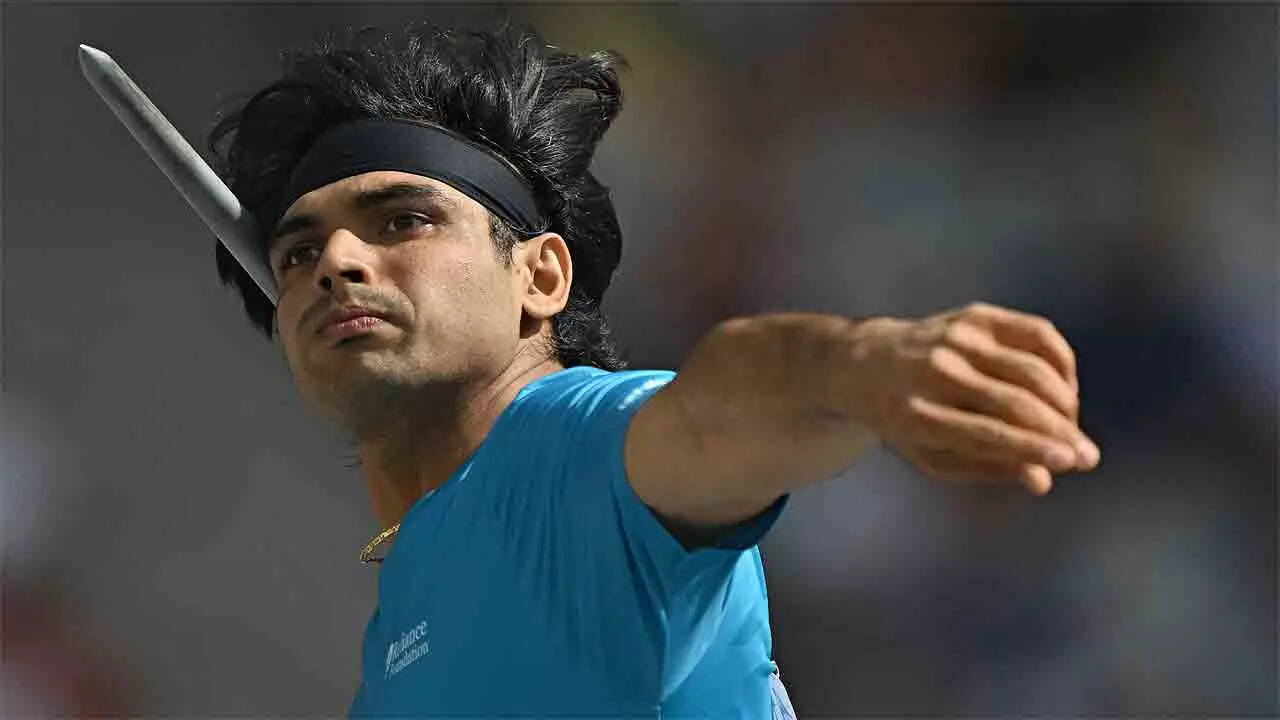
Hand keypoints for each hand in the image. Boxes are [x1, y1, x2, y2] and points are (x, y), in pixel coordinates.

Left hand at [846, 302, 1099, 494]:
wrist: (866, 363)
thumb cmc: (905, 421)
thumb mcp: (931, 457)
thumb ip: (986, 468)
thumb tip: (1043, 481)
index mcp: (917, 415)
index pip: (986, 433)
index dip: (1034, 448)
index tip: (1072, 461)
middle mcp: (936, 371)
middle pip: (1016, 402)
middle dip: (1062, 431)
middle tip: (1089, 456)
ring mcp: (956, 338)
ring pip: (1033, 368)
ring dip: (1065, 403)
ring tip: (1070, 427)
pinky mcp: (975, 315)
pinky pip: (1038, 334)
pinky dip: (1062, 362)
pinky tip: (1064, 388)